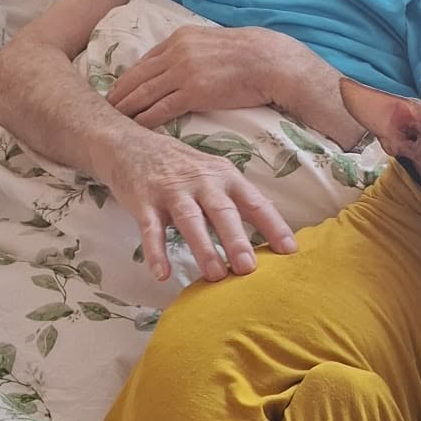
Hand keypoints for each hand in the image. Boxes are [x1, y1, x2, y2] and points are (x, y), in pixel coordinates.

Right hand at [98, 126, 295, 282]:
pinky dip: (156, 252)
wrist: (129, 144)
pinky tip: (161, 274)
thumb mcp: (214, 175)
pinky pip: (151, 229)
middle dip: (237, 240)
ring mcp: (172, 191)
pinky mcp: (144, 201)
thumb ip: (237, 201)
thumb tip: (270, 234)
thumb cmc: (181, 167)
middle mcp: (202, 182)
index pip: (255, 202)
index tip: (290, 252)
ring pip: (190, 221)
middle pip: (223, 212)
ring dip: (204, 248)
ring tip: (215, 275)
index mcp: (225, 177)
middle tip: (249, 269)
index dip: (273, 226)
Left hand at [108, 25, 275, 128]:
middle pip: (138, 76)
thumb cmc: (250, 54)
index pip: (146, 60)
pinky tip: (136, 129)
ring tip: (113, 122)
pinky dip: (145, 119)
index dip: (129, 77)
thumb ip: (193, 50)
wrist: (272, 61)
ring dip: (126, 108)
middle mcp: (177, 52)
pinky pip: (161, 109)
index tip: (118, 90)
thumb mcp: (214, 42)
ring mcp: (184, 72)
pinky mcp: (194, 92)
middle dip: (119, 94)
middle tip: (104, 108)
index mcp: (180, 37)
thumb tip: (182, 64)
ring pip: (144, 93)